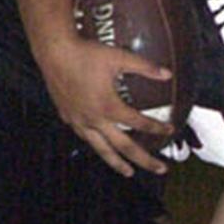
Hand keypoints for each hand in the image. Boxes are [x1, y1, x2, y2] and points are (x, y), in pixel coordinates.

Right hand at [33, 34, 173, 176]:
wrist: (54, 52)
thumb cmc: (85, 53)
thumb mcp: (119, 58)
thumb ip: (145, 67)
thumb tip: (167, 74)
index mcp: (109, 107)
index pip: (138, 123)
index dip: (157, 127)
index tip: (170, 129)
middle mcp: (95, 120)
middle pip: (124, 147)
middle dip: (144, 160)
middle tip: (161, 169)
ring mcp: (80, 122)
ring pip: (102, 150)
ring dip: (117, 163)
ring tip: (129, 172)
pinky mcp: (68, 118)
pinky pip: (86, 138)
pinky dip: (98, 146)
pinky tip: (102, 148)